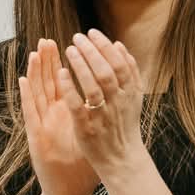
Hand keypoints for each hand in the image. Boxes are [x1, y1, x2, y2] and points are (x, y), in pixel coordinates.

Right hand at [17, 40, 97, 194]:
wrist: (69, 193)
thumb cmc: (82, 165)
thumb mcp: (90, 135)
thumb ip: (96, 117)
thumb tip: (113, 101)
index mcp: (66, 115)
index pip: (63, 84)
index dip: (64, 65)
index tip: (67, 46)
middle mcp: (53, 118)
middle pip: (49, 83)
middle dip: (48, 61)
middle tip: (46, 40)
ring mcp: (43, 126)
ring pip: (37, 93)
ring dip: (36, 72)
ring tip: (34, 52)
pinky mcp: (36, 138)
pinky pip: (31, 113)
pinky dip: (27, 95)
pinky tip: (23, 79)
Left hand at [60, 30, 148, 178]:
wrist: (122, 161)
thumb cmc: (124, 127)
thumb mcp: (134, 99)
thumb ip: (130, 72)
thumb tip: (119, 45)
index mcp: (130, 94)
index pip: (120, 64)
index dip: (105, 46)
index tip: (91, 33)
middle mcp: (118, 103)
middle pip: (106, 71)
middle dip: (91, 51)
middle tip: (76, 37)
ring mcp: (102, 116)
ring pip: (93, 86)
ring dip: (80, 65)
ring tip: (69, 50)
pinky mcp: (87, 128)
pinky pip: (77, 105)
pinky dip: (70, 88)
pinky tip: (61, 73)